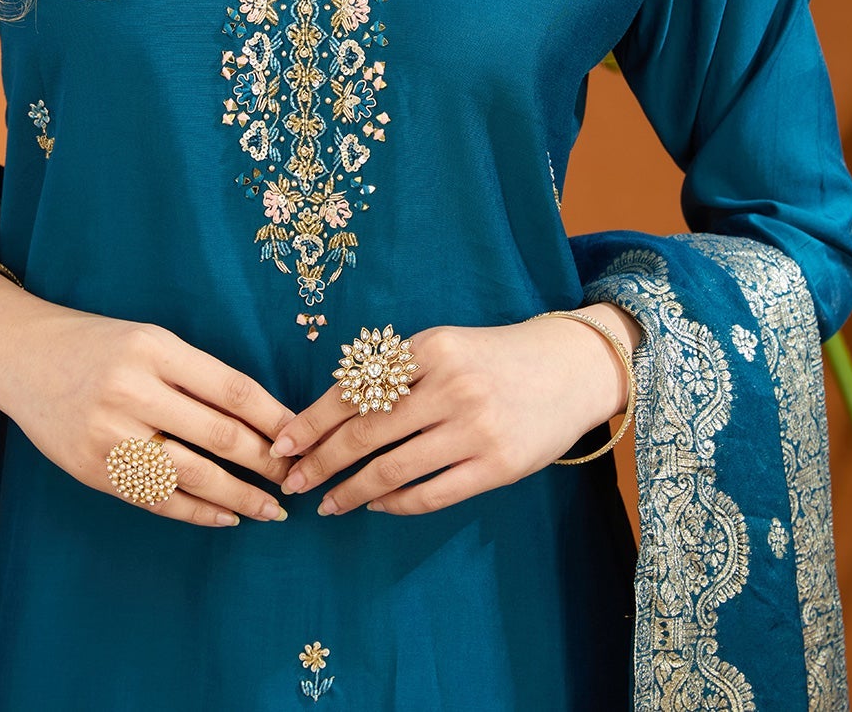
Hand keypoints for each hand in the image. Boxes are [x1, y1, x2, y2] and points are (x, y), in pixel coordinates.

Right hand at [0, 263, 299, 529]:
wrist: (21, 356)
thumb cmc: (96, 344)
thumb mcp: (148, 339)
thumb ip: (196, 373)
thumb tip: (262, 416)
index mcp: (155, 348)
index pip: (231, 387)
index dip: (272, 416)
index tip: (300, 435)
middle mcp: (133, 390)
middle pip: (218, 435)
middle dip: (266, 462)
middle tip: (296, 477)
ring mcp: (110, 434)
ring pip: (193, 476)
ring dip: (240, 497)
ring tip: (271, 508)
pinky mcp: (94, 470)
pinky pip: (157, 499)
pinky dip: (197, 512)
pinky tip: (226, 517)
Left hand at [267, 308, 639, 517]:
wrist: (569, 368)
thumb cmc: (492, 358)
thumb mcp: (442, 347)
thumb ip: (396, 373)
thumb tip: (332, 414)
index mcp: (429, 350)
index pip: (354, 391)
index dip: (311, 422)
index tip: (282, 444)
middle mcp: (450, 387)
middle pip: (366, 434)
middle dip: (320, 462)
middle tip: (291, 481)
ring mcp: (476, 429)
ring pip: (393, 470)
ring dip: (352, 492)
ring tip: (328, 503)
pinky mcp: (498, 466)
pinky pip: (433, 494)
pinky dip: (396, 504)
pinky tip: (376, 505)